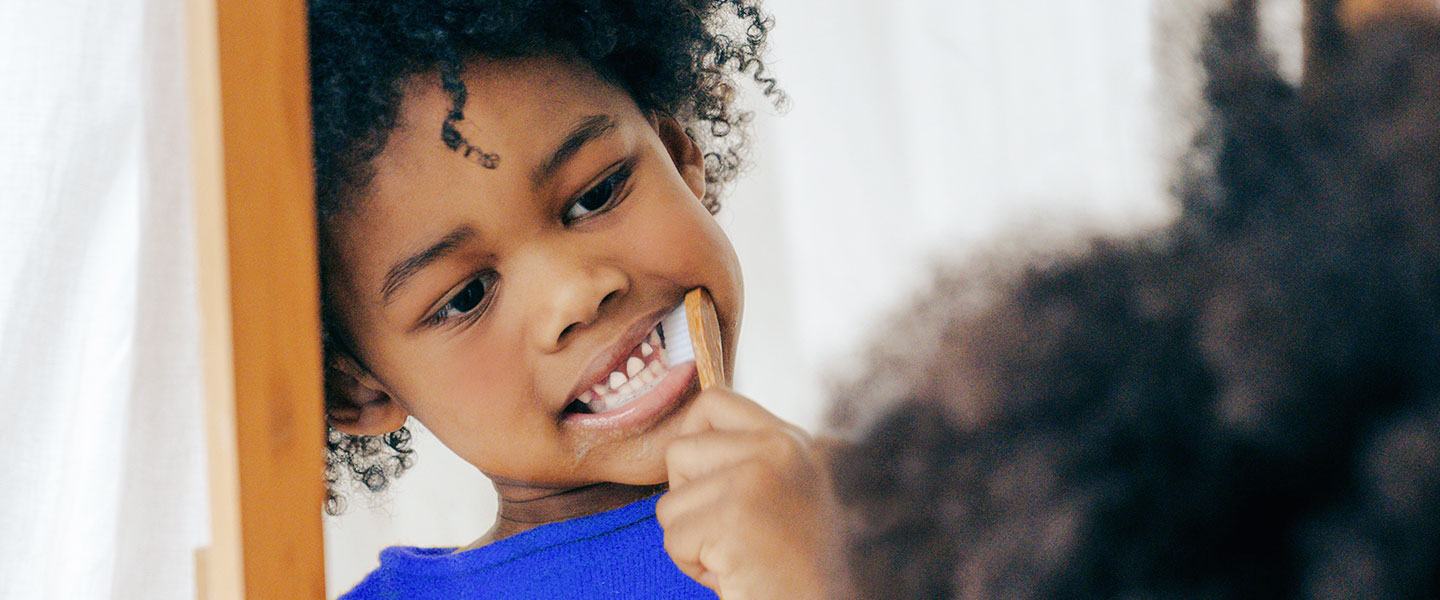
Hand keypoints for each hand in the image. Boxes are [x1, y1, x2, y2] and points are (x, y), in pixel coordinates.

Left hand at [657, 387, 848, 599]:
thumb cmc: (792, 565)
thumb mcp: (780, 491)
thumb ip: (744, 458)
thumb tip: (681, 443)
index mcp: (790, 440)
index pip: (712, 402)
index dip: (690, 439)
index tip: (701, 480)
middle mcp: (778, 449)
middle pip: (679, 451)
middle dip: (686, 500)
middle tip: (726, 532)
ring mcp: (756, 480)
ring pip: (670, 502)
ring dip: (689, 539)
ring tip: (733, 556)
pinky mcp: (734, 518)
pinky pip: (674, 539)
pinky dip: (692, 565)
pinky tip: (731, 573)